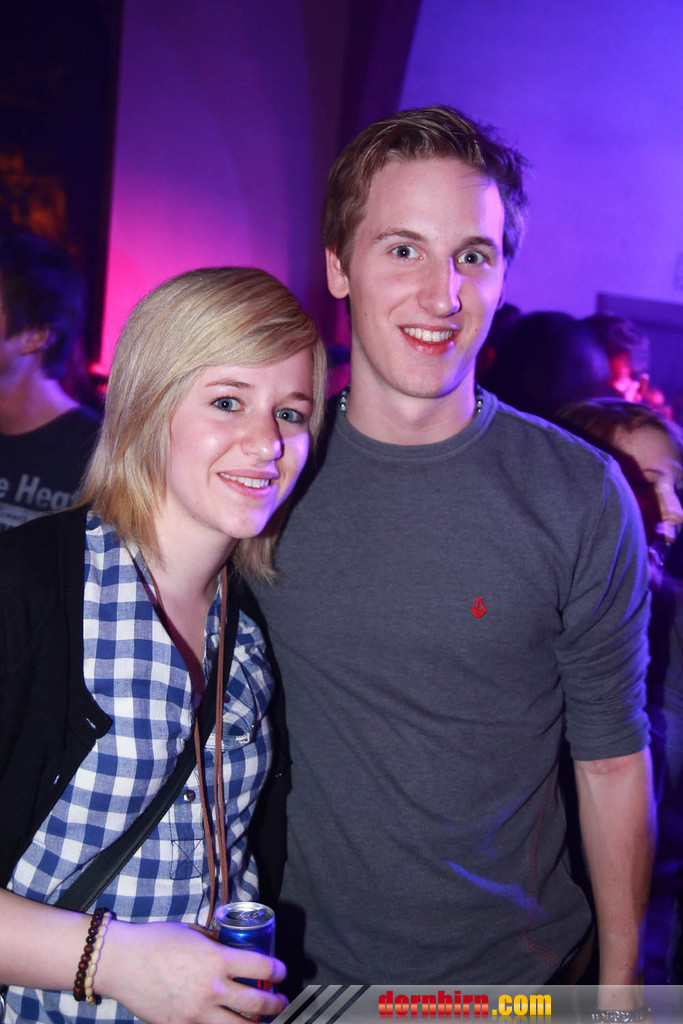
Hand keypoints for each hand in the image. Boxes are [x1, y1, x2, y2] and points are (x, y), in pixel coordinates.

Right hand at [97, 919, 287, 1022]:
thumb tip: (232, 949)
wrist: (121, 963)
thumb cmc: (156, 941)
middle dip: (277, 1004)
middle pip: (258, 1003)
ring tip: (265, 1021)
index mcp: (217, 959)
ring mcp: (196, 1014)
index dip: (278, 971)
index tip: (282, 972)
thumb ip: (215, 944)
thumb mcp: (193, 933)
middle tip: (282, 1001)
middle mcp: (212, 989)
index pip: (262, 967)